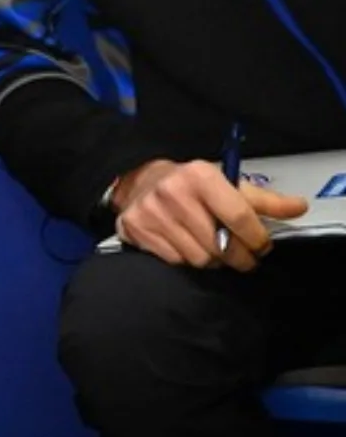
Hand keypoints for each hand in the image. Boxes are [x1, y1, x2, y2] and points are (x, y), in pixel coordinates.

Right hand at [112, 158, 308, 271]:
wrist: (138, 180)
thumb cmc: (190, 183)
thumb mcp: (226, 184)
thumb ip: (264, 200)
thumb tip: (299, 206)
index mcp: (200, 175)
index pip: (241, 217)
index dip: (258, 239)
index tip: (261, 245)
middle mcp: (173, 192)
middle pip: (222, 245)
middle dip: (238, 256)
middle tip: (240, 253)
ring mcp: (153, 212)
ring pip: (201, 259)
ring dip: (212, 259)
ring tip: (210, 246)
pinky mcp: (137, 229)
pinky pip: (177, 261)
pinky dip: (187, 258)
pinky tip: (186, 244)